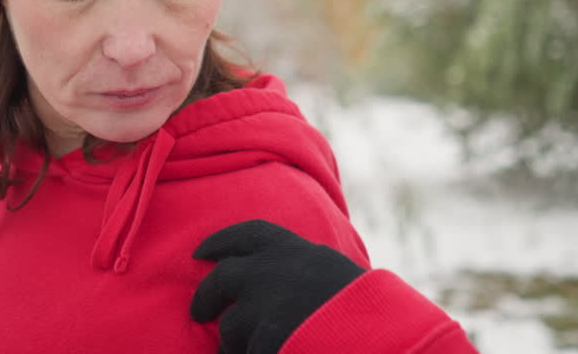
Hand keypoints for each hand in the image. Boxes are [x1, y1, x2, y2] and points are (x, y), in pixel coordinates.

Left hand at [191, 219, 365, 353]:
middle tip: (198, 312)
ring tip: (242, 351)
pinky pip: (241, 352)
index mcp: (292, 247)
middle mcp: (271, 268)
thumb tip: (266, 277)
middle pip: (222, 278)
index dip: (219, 242)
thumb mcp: (328, 271)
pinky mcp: (265, 336)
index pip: (246, 234)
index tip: (200, 253)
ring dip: (231, 342)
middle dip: (205, 296)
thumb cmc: (360, 307)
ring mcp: (265, 303)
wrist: (379, 332)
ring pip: (228, 326)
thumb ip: (297, 268)